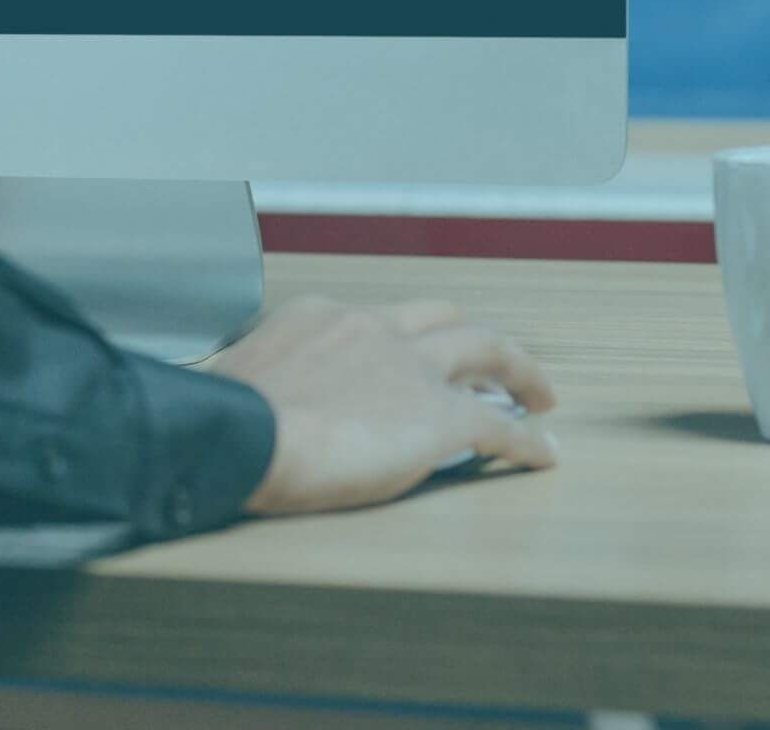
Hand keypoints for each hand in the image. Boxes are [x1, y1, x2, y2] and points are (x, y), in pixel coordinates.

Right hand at [203, 295, 558, 514]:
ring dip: (518, 369)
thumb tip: (251, 399)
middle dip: (474, 337)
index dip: (403, 341)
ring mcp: (410, 368)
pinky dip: (527, 440)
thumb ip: (268, 376)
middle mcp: (373, 328)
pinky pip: (499, 426)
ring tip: (539, 394)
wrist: (244, 432)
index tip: (408, 360)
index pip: (377, 320)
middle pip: (444, 318)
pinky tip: (542, 454)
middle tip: (497, 362)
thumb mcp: (242, 373)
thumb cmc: (227, 413)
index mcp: (324, 315)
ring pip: (484, 349)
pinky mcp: (438, 416)